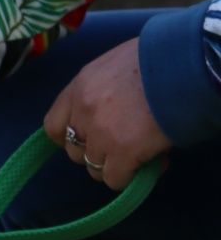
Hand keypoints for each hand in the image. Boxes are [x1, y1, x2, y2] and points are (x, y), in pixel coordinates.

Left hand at [43, 38, 170, 189]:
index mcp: (80, 85)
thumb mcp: (117, 66)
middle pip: (74, 151)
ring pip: (94, 168)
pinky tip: (152, 163)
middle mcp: (83, 109)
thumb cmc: (160, 60)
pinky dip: (131, 177)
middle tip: (123, 145)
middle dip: (97, 152)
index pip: (53, 125)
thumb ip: (103, 91)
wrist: (186, 64)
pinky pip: (115, 179)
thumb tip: (110, 116)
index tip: (87, 140)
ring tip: (141, 154)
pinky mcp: (122, 151)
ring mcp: (100, 132)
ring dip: (116, 166)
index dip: (68, 138)